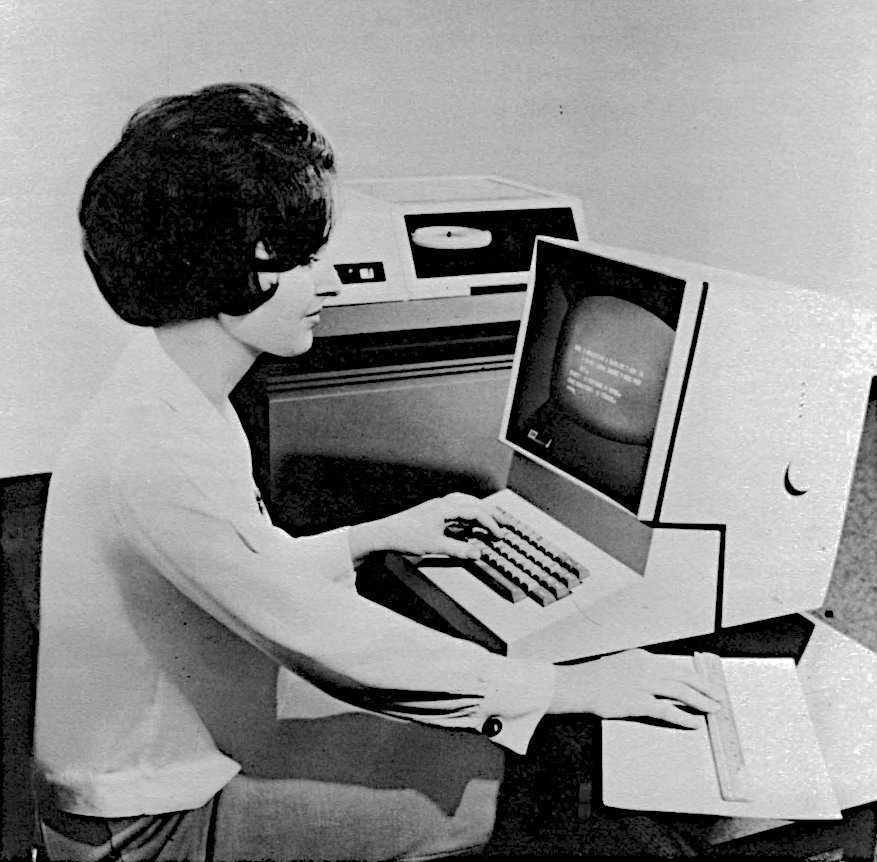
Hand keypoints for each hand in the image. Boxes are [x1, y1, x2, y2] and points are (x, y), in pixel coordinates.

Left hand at [347, 493, 503, 561]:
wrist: (384, 534)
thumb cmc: (406, 537)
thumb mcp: (435, 546)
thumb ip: (459, 549)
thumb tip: (478, 552)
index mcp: (445, 507)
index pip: (475, 511)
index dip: (490, 523)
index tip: (499, 534)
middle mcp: (443, 503)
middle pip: (473, 503)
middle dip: (491, 513)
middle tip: (506, 522)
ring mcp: (437, 506)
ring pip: (466, 504)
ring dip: (480, 512)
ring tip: (492, 519)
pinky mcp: (433, 512)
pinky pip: (457, 509)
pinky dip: (468, 515)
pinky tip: (470, 522)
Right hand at [550, 649, 722, 728]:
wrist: (579, 685)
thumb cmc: (596, 677)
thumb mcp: (622, 664)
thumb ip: (642, 669)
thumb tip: (661, 681)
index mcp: (643, 657)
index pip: (675, 666)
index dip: (694, 677)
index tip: (706, 684)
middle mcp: (646, 668)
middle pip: (683, 677)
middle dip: (704, 687)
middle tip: (718, 696)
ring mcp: (642, 685)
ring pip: (680, 692)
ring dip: (700, 701)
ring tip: (712, 709)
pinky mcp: (637, 702)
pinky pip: (666, 710)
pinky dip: (683, 717)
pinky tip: (693, 722)